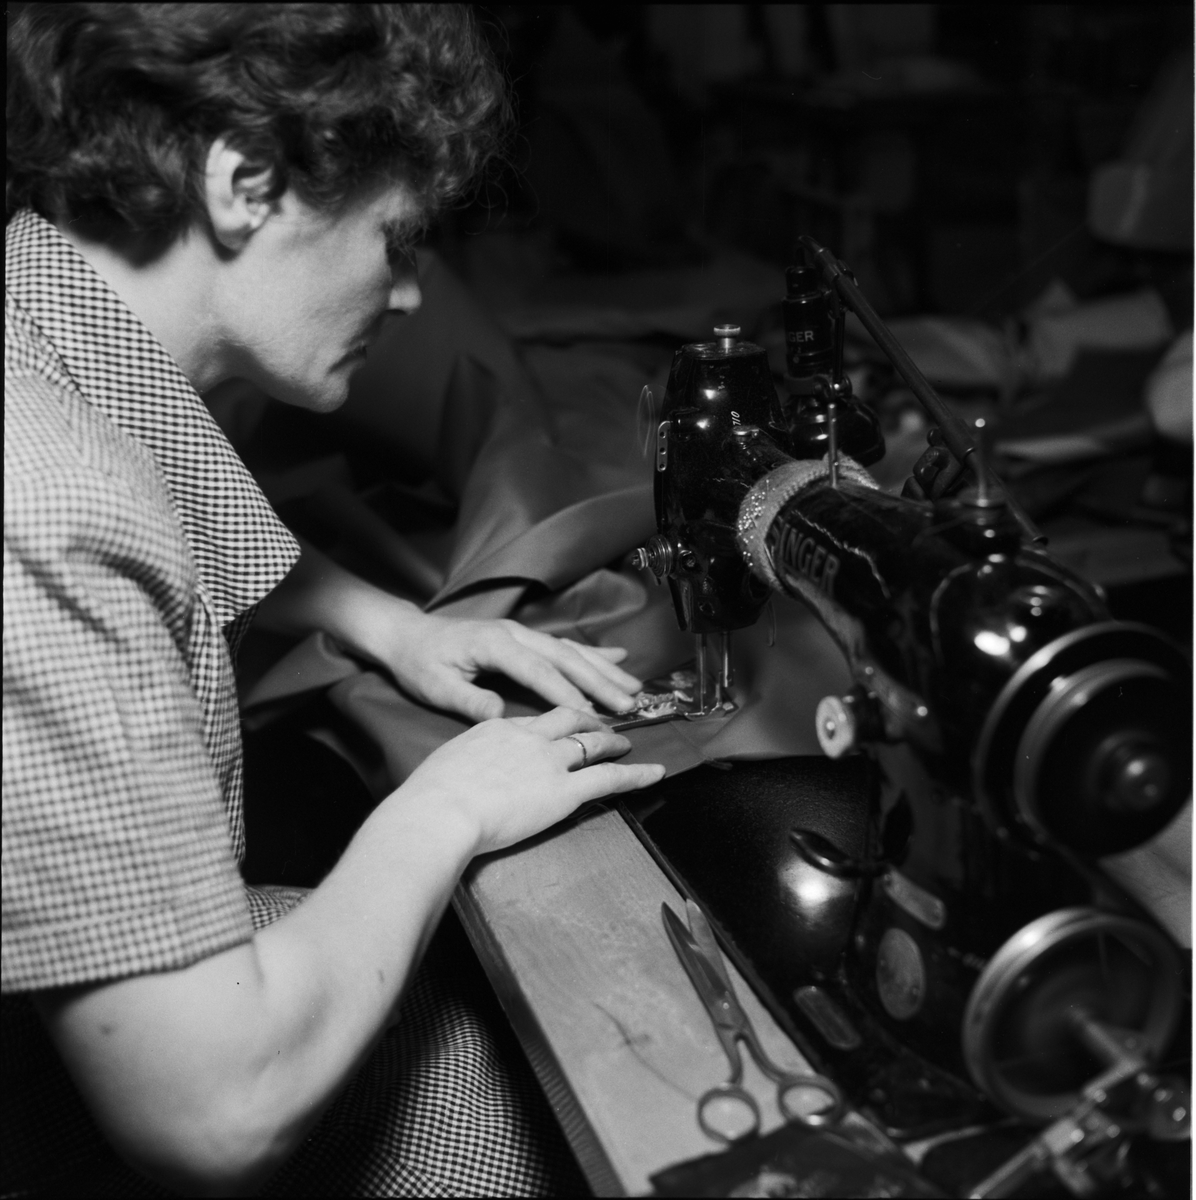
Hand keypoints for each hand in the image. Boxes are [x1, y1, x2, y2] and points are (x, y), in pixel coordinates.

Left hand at [255, 538, 642, 720]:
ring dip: (606, 669)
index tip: (594, 716)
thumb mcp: (435, 686)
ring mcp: (523, 632)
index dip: (568, 694)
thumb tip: (500, 715)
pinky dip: (595, 652)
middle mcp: (516, 634)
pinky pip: (566, 644)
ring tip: (636, 688)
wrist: (406, 635)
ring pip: (572, 650)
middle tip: (629, 706)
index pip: (539, 673)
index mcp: (496, 646)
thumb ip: (468, 700)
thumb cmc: (420, 664)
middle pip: (565, 659)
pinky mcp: (524, 636)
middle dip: (600, 683)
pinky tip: (620, 659)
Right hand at [401, 706, 665, 853]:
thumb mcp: (446, 764)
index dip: (551, 721)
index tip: (558, 724)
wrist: (440, 810)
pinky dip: (636, 773)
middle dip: (587, 718)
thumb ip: (464, 764)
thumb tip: (461, 777)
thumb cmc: (430, 797)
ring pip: (591, 742)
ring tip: (626, 742)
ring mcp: (550, 761)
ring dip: (612, 740)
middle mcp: (529, 736)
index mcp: (497, 728)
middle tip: (601, 722)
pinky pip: (610, 778)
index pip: (533, 719)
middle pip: (567, 718)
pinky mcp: (565, 790)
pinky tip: (654, 771)